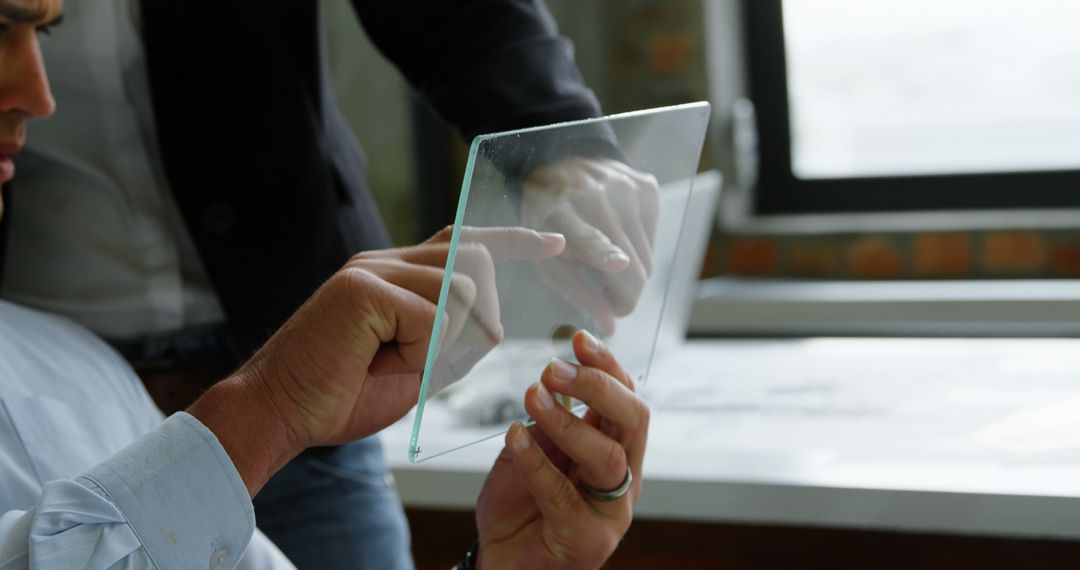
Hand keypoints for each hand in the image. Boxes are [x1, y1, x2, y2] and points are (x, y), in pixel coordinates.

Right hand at [189, 226, 563, 494]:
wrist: (280, 413)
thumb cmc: (343, 395)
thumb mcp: (416, 366)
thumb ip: (452, 337)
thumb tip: (494, 323)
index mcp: (397, 273)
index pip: (466, 240)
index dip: (514, 240)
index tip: (556, 244)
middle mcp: (386, 260)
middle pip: (477, 262)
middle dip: (477, 320)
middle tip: (429, 361)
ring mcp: (372, 268)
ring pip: (460, 291)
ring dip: (441, 344)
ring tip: (390, 362)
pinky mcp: (362, 288)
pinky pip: (433, 317)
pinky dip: (419, 353)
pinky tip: (378, 362)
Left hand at [475, 330, 648, 568]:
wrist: (502, 564)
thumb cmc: (521, 507)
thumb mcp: (536, 451)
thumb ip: (551, 422)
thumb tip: (555, 379)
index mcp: (618, 452)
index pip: (627, 401)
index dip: (608, 366)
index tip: (578, 338)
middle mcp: (625, 480)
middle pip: (633, 421)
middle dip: (597, 386)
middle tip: (554, 367)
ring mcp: (611, 513)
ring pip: (606, 457)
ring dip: (567, 421)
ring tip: (531, 396)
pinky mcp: (587, 541)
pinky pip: (563, 494)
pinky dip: (535, 461)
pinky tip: (514, 437)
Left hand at [523, 158, 659, 334]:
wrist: (564, 163)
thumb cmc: (551, 222)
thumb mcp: (548, 260)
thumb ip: (577, 293)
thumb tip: (611, 326)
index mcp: (561, 215)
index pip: (588, 238)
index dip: (605, 254)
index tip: (619, 264)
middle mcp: (596, 197)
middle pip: (630, 266)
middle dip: (625, 296)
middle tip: (611, 300)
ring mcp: (626, 189)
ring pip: (647, 260)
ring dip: (630, 273)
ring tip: (607, 260)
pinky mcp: (647, 187)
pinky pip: (653, 241)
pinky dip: (638, 249)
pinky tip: (618, 235)